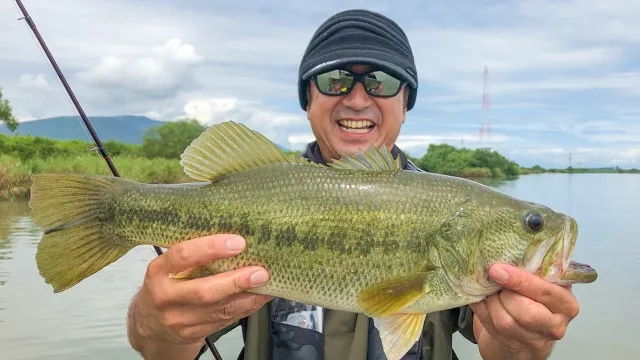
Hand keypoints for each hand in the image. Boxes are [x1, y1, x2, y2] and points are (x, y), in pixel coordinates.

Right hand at [128, 234, 271, 346]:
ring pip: (219, 310)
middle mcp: (165, 297)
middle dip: (236, 281)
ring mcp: (178, 319)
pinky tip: (257, 298)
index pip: (183, 256)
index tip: (238, 242)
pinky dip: (244, 308)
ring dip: (248, 297)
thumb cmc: (165, 285)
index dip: (211, 248)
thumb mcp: (168, 266)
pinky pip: (224, 320)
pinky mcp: (192, 334)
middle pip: (204, 291)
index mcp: (158, 272)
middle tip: (260, 272)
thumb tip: (233, 236)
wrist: (149, 324)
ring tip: (267, 284)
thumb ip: (193, 255)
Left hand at [470, 264, 579, 351]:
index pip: (544, 292)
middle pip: (525, 313)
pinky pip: (492, 328)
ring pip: (505, 322)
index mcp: (566, 303)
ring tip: (490, 290)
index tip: (497, 270)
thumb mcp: (543, 279)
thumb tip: (508, 252)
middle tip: (494, 280)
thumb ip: (534, 269)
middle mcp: (555, 325)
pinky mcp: (516, 346)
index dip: (519, 281)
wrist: (530, 322)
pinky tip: (482, 299)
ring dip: (491, 303)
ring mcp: (535, 340)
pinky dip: (482, 311)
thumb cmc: (536, 293)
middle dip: (504, 295)